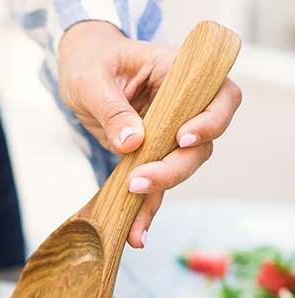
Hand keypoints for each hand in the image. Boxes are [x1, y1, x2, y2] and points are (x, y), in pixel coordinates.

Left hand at [58, 21, 240, 247]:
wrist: (80, 70)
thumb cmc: (89, 63)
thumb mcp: (90, 81)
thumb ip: (112, 109)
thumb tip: (133, 142)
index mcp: (178, 71)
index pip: (218, 94)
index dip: (211, 119)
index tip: (182, 137)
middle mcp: (184, 103)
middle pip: (203, 140)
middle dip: (177, 165)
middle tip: (141, 180)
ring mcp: (171, 130)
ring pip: (184, 165)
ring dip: (163, 188)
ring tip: (132, 204)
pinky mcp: (153, 153)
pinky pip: (157, 184)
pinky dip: (146, 209)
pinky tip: (136, 234)